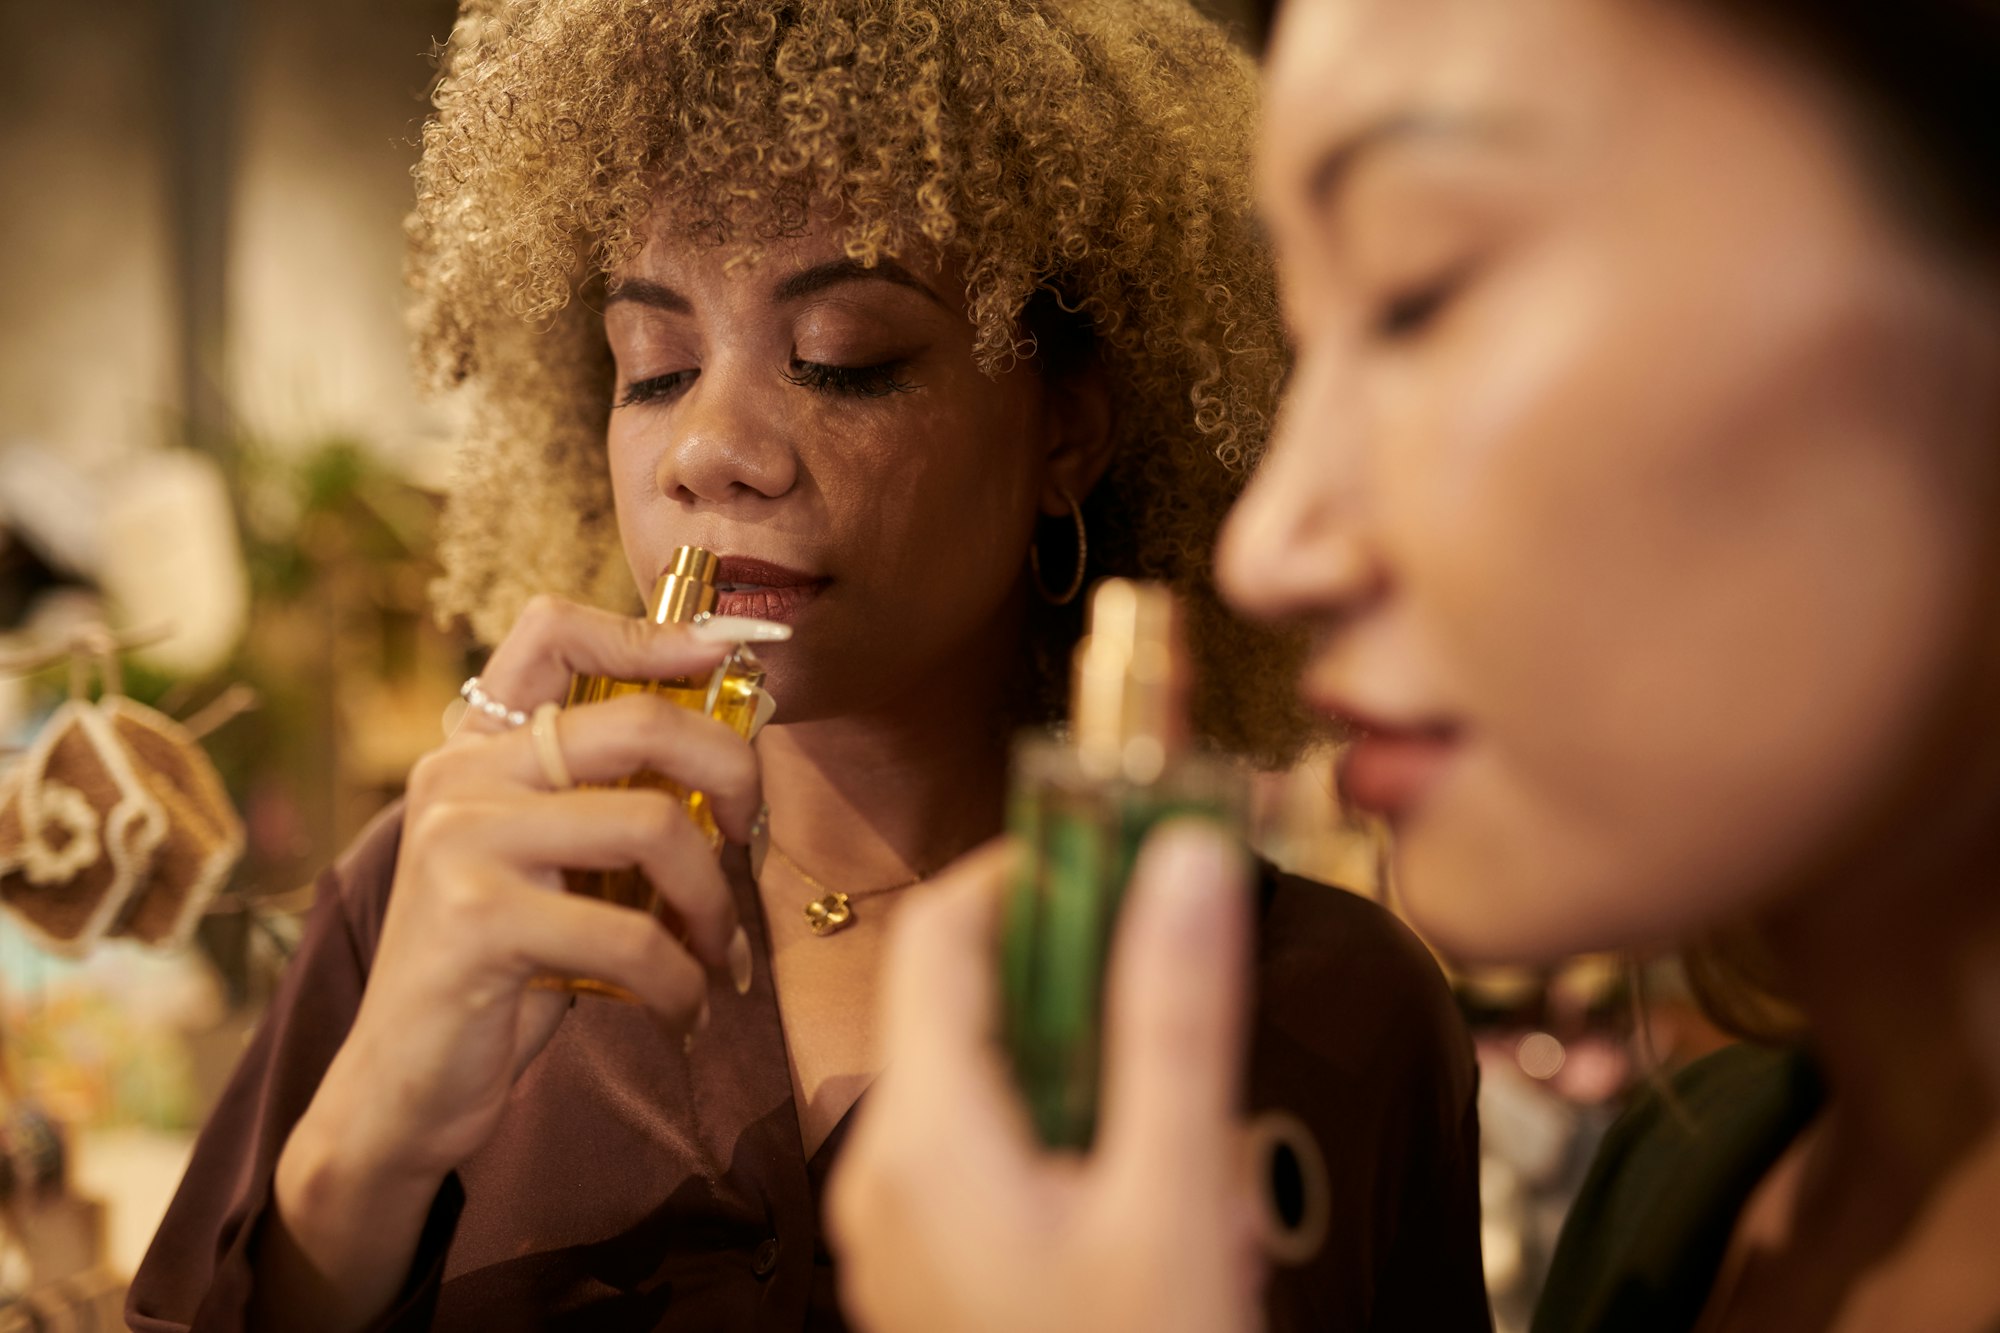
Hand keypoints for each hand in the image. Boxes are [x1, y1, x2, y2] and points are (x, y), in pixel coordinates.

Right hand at [265, 596, 760, 1329]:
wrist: (401, 1092)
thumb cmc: (503, 976)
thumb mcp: (554, 869)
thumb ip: (608, 805)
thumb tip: (736, 758)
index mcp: (477, 750)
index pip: (553, 631)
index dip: (651, 629)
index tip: (724, 660)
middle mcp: (460, 776)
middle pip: (639, 722)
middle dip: (732, 775)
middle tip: (751, 841)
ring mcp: (460, 841)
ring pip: (653, 826)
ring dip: (713, 902)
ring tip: (719, 954)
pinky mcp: (476, 920)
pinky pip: (631, 934)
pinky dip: (681, 982)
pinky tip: (684, 1011)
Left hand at [828, 823, 1264, 1332]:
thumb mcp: (1173, 1199)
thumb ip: (1175, 1024)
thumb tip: (1185, 860)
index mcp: (922, 1138)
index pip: (938, 931)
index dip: (1025, 868)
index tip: (1118, 849)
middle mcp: (882, 1172)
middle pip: (959, 1002)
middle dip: (1072, 968)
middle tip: (1176, 957)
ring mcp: (895, 1225)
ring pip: (981, 1078)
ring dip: (1078, 1056)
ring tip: (1185, 1102)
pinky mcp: (925, 1264)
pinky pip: (983, 1149)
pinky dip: (1060, 1124)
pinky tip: (1148, 1177)